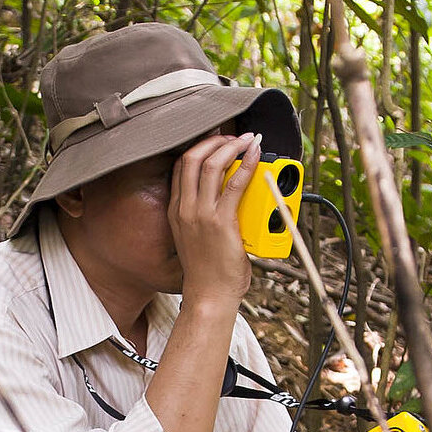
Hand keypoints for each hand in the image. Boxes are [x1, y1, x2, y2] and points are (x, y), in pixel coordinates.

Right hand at [168, 131, 261, 307]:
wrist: (209, 296)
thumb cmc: (208, 272)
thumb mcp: (197, 237)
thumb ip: (207, 215)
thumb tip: (231, 196)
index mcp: (176, 210)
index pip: (182, 166)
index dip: (199, 146)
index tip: (216, 139)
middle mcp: (185, 208)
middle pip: (193, 157)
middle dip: (215, 140)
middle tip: (233, 136)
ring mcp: (202, 214)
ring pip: (212, 164)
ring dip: (232, 146)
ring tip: (246, 140)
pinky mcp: (222, 222)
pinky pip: (235, 184)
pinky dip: (247, 164)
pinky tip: (255, 155)